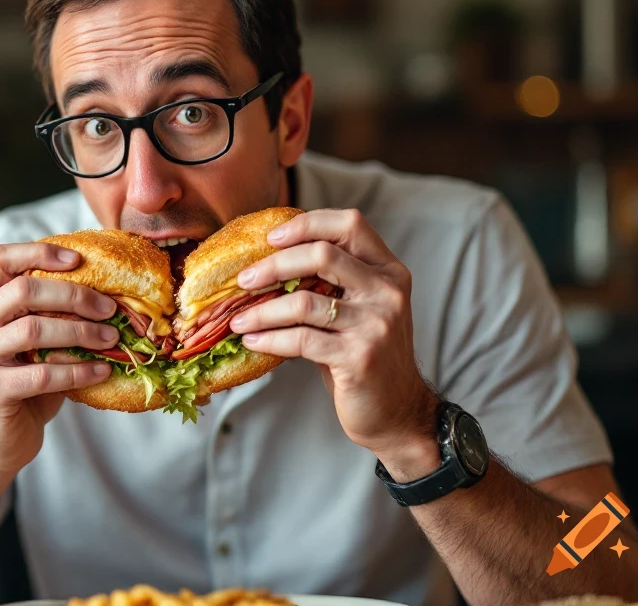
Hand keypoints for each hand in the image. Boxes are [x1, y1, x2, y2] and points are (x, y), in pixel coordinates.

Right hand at [0, 242, 117, 477]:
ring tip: (112, 339)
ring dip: (81, 332)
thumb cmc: (25, 382)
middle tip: (110, 308)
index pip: (1, 258)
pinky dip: (79, 370)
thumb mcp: (36, 341)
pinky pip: (42, 373)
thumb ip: (54, 313)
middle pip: (23, 290)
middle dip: (74, 295)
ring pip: (34, 330)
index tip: (79, 260)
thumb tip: (109, 292)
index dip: (39, 251)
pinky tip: (102, 370)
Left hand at [229, 209, 439, 470]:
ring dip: (262, 310)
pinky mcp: (360, 357)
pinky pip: (301, 340)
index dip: (308, 224)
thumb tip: (267, 264)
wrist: (398, 413)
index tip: (272, 237)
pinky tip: (252, 340)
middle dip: (274, 264)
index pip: (350, 224)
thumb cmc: (365, 357)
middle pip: (322, 254)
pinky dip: (270, 338)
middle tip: (244, 280)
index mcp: (388, 271)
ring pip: (304, 301)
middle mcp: (387, 292)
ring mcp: (376, 324)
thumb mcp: (359, 310)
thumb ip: (330, 284)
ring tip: (238, 319)